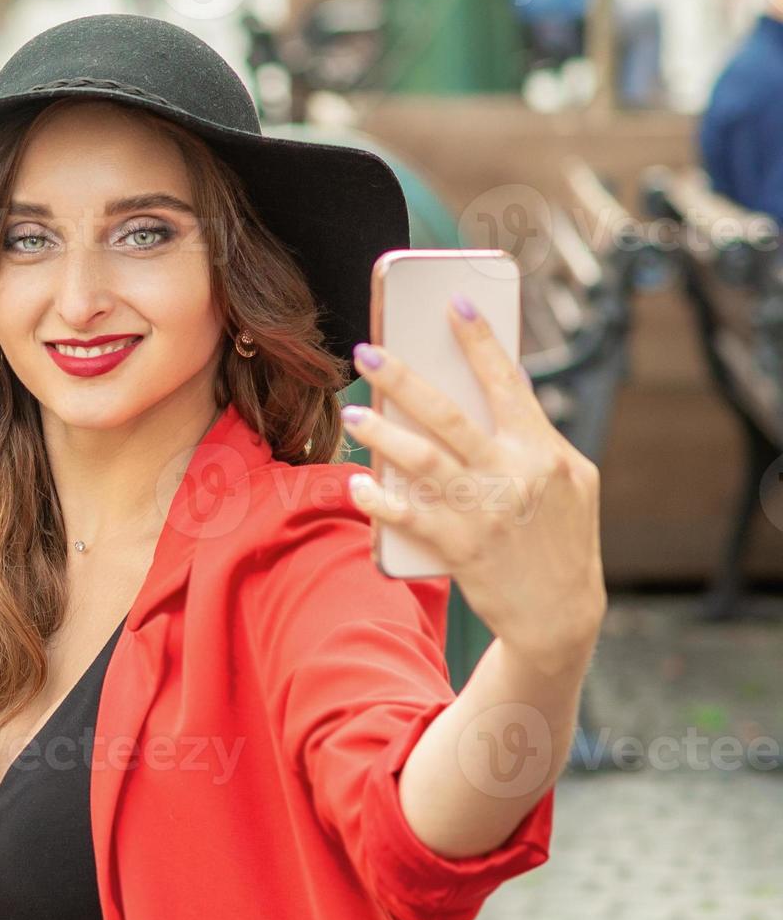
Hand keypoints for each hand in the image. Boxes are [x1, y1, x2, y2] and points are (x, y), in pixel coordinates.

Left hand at [343, 293, 605, 675]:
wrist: (561, 617)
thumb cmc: (558, 540)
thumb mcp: (568, 483)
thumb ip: (534, 439)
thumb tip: (497, 385)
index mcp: (546, 451)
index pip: (509, 383)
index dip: (480, 340)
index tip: (453, 302)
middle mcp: (518, 475)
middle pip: (451, 414)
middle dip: (405, 378)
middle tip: (367, 351)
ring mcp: (489, 512)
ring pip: (424, 460)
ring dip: (382, 434)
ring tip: (353, 413)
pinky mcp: (462, 548)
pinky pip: (410, 515)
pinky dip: (380, 499)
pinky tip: (356, 485)